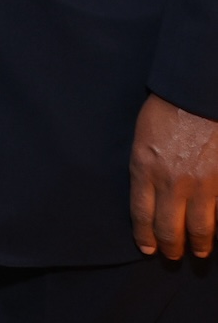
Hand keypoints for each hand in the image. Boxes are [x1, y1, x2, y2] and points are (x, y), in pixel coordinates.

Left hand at [130, 93, 217, 259]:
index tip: (146, 248)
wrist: (194, 96)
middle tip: (171, 255)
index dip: (144, 236)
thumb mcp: (141, 138)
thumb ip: (144, 168)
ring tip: (197, 251)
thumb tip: (149, 195)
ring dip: (198, 245)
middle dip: (169, 247)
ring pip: (198, 229)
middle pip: (168, 228)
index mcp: (143, 167)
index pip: (141, 214)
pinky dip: (216, 230)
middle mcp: (169, 182)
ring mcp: (198, 185)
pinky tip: (214, 235)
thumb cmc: (164, 111)